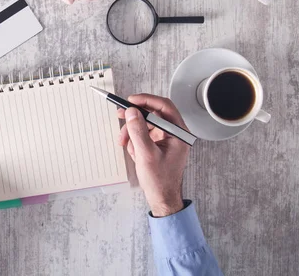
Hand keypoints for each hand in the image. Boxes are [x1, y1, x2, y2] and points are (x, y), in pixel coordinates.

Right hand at [117, 94, 189, 216]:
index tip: (130, 101)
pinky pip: (143, 134)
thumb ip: (138, 131)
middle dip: (135, 117)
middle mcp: (174, 132)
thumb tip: (131, 112)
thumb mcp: (146, 154)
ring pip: (145, 124)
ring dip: (132, 131)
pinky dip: (134, 140)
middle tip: (120, 114)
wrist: (162, 198)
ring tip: (124, 142)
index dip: (146, 100)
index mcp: (178, 132)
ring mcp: (166, 138)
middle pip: (152, 114)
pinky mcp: (158, 144)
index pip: (164, 106)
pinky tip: (133, 151)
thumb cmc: (160, 180)